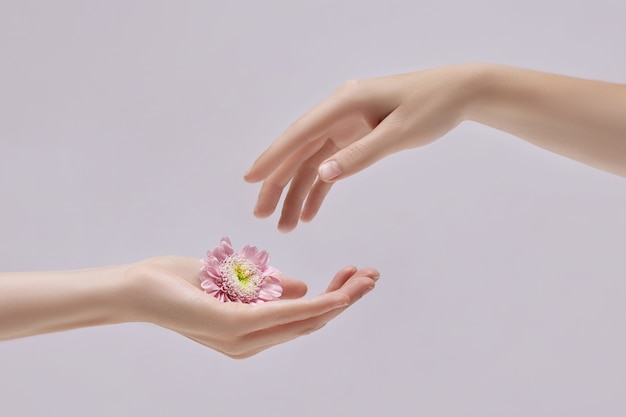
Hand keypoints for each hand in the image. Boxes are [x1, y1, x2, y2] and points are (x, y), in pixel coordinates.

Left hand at [127, 256, 378, 358]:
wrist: (136, 289)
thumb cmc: (179, 283)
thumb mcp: (233, 281)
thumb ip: (267, 288)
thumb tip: (302, 286)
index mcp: (252, 332)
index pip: (303, 318)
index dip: (335, 299)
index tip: (355, 275)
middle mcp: (251, 343)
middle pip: (311, 322)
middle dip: (345, 299)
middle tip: (371, 276)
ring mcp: (242, 339)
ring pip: (303, 321)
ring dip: (337, 299)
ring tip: (363, 278)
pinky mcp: (232, 327)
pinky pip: (280, 316)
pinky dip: (311, 304)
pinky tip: (333, 291)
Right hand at [244, 64, 482, 230]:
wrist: (458, 94)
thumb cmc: (432, 107)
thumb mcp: (399, 133)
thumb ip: (360, 154)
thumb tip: (323, 174)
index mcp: (345, 103)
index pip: (300, 133)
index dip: (273, 157)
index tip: (250, 179)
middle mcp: (338, 113)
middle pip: (299, 151)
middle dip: (277, 183)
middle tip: (260, 214)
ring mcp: (346, 126)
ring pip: (312, 162)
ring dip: (297, 193)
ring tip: (284, 226)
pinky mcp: (356, 137)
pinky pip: (332, 166)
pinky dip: (321, 189)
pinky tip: (310, 213)